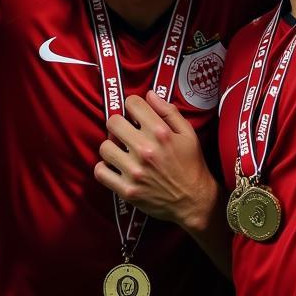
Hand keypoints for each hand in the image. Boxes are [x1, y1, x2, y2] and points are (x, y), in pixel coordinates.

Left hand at [94, 91, 219, 231]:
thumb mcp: (188, 133)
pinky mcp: (127, 190)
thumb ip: (168, 111)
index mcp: (160, 132)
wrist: (194, 200)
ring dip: (112, 147)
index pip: (132, 103)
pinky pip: (100, 172)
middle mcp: (145, 149)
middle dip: (119, 124)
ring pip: (105, 147)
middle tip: (126, 132)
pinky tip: (115, 167)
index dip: (134, 105)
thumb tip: (149, 94)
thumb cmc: (192, 164)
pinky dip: (104, 168)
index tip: (136, 114)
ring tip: (121, 151)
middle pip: (113, 122)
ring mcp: (134, 171)